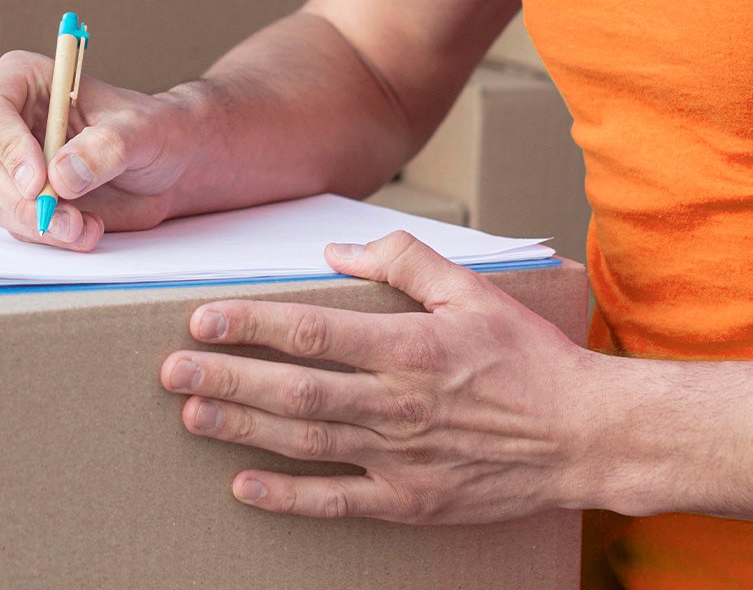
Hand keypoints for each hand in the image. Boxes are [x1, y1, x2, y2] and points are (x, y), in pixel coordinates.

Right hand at [0, 49, 201, 249]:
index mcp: (29, 81)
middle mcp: (10, 121)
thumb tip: (62, 174)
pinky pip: (18, 224)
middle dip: (24, 201)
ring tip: (86, 227)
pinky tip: (86, 230)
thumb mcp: (142, 131)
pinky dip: (48, 234)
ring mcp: (11, 163)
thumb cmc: (155, 129)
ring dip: (39, 223)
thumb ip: (106, 147)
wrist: (170, 164)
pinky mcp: (22, 199)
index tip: (38, 181)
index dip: (6, 145)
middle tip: (68, 219)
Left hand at [159, 232, 605, 522]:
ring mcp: (399, 458)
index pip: (312, 333)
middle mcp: (397, 403)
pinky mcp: (407, 499)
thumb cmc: (527, 356)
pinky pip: (334, 502)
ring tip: (193, 415)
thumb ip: (406, 259)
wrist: (579, 433)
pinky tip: (244, 484)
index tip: (204, 319)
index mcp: (411, 346)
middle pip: (293, 391)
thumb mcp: (474, 288)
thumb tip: (339, 250)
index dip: (252, 325)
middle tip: (172, 372)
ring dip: (240, 429)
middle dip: (225, 379)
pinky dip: (284, 496)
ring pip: (303, 442)